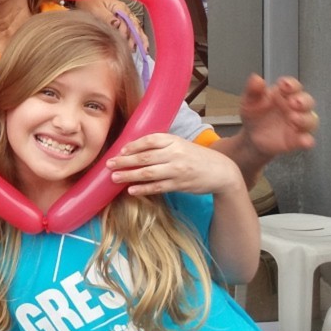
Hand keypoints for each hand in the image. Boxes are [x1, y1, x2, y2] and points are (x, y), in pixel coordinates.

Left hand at [76, 0, 148, 52]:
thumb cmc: (89, 2)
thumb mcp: (96, 9)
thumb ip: (107, 17)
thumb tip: (117, 24)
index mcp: (120, 8)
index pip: (128, 23)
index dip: (128, 34)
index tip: (126, 44)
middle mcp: (126, 12)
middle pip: (135, 27)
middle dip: (136, 39)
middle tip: (133, 51)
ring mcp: (125, 17)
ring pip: (137, 29)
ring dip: (139, 40)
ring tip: (142, 51)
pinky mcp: (122, 21)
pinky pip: (133, 30)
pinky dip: (138, 38)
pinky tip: (139, 47)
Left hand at [106, 132, 241, 197]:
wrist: (221, 170)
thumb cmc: (196, 157)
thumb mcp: (181, 145)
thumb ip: (162, 145)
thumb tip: (134, 149)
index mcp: (174, 141)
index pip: (150, 140)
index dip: (133, 145)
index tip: (120, 150)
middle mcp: (175, 154)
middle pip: (145, 158)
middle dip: (124, 161)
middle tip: (109, 164)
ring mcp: (177, 170)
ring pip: (148, 173)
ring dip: (129, 176)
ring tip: (114, 178)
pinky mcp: (179, 185)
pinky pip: (157, 187)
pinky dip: (143, 189)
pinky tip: (131, 190)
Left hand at [238, 74, 318, 158]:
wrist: (251, 137)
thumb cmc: (255, 114)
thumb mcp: (249, 101)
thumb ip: (253, 90)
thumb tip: (255, 78)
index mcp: (284, 94)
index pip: (293, 86)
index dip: (291, 84)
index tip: (284, 85)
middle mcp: (295, 107)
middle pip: (307, 101)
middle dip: (303, 101)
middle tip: (293, 102)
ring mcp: (298, 123)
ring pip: (311, 119)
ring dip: (305, 119)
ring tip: (294, 119)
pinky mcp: (297, 139)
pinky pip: (307, 139)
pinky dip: (307, 140)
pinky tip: (304, 140)